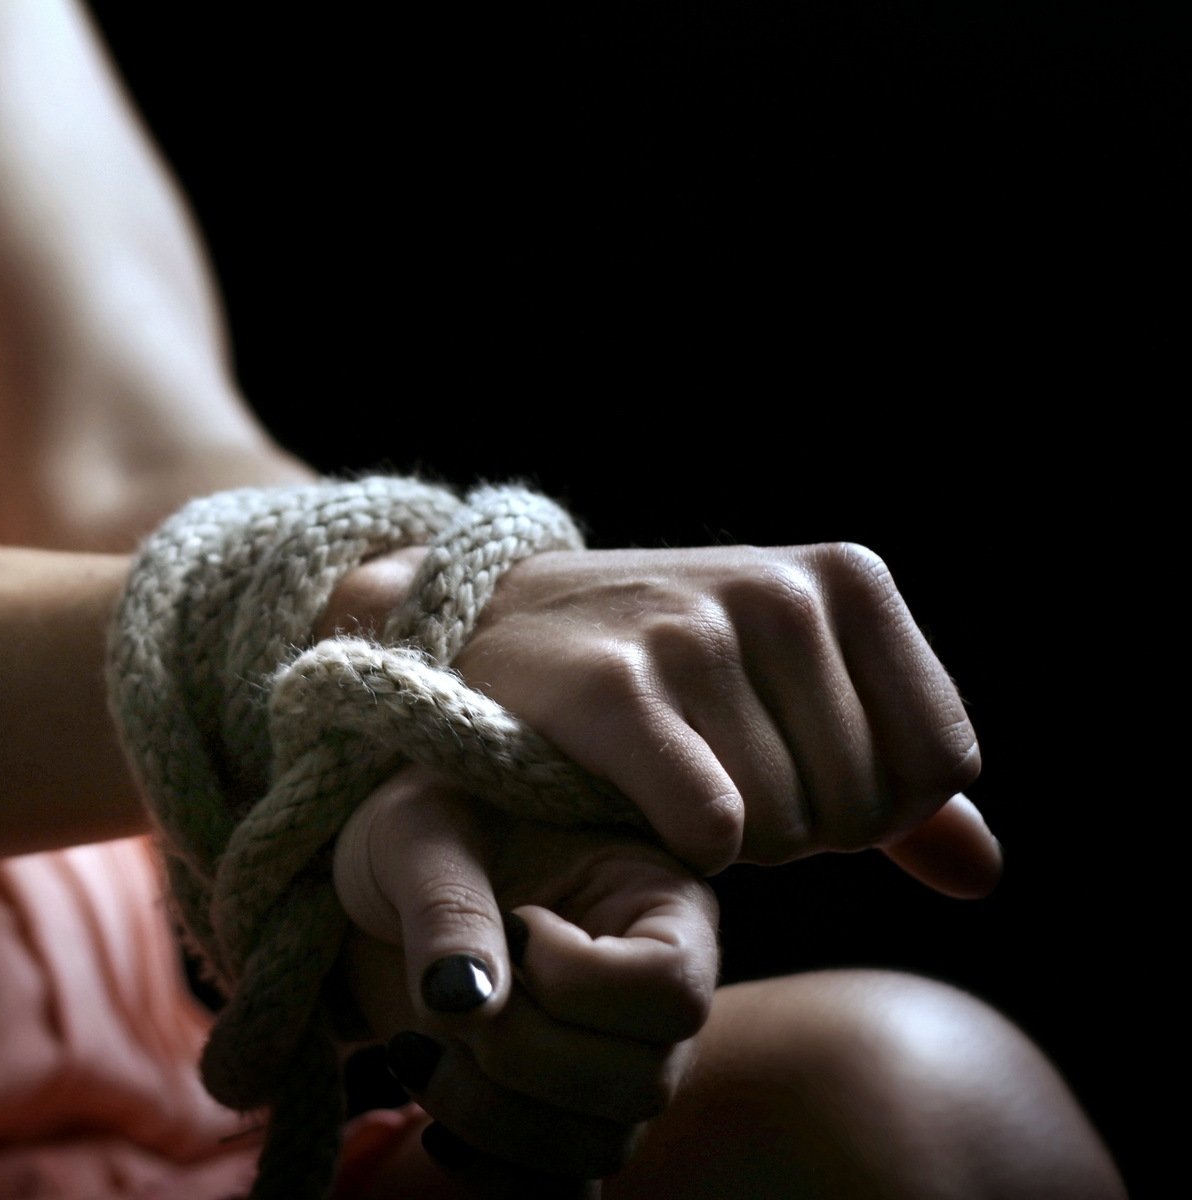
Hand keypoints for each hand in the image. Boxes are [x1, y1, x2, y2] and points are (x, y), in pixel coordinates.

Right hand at [330, 542, 998, 887]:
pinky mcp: (612, 686)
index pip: (938, 763)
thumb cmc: (664, 674)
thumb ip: (892, 779)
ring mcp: (694, 631)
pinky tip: (654, 814)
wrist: (493, 622)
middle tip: (721, 790)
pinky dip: (693, 844)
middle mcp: (780, 590)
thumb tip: (981, 876)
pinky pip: (712, 823)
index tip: (795, 779)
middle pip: (861, 806)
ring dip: (737, 844)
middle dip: (800, 831)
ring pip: (787, 827)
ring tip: (676, 789)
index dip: (874, 807)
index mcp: (847, 577)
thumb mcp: (789, 696)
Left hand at [334, 767, 718, 1183]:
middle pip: (641, 1083)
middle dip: (520, 1053)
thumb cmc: (422, 824)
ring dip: (491, 1114)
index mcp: (660, 902)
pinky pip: (556, 1187)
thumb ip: (447, 908)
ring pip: (599, 1146)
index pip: (672, 990)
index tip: (514, 928)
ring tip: (415, 1046)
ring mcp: (616, 1067)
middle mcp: (656, 997)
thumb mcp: (422, 833)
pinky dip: (489, 1169)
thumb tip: (459, 1004)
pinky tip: (434, 1114)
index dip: (578, 983)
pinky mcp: (563, 1119)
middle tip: (444, 996)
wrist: (384, 877)